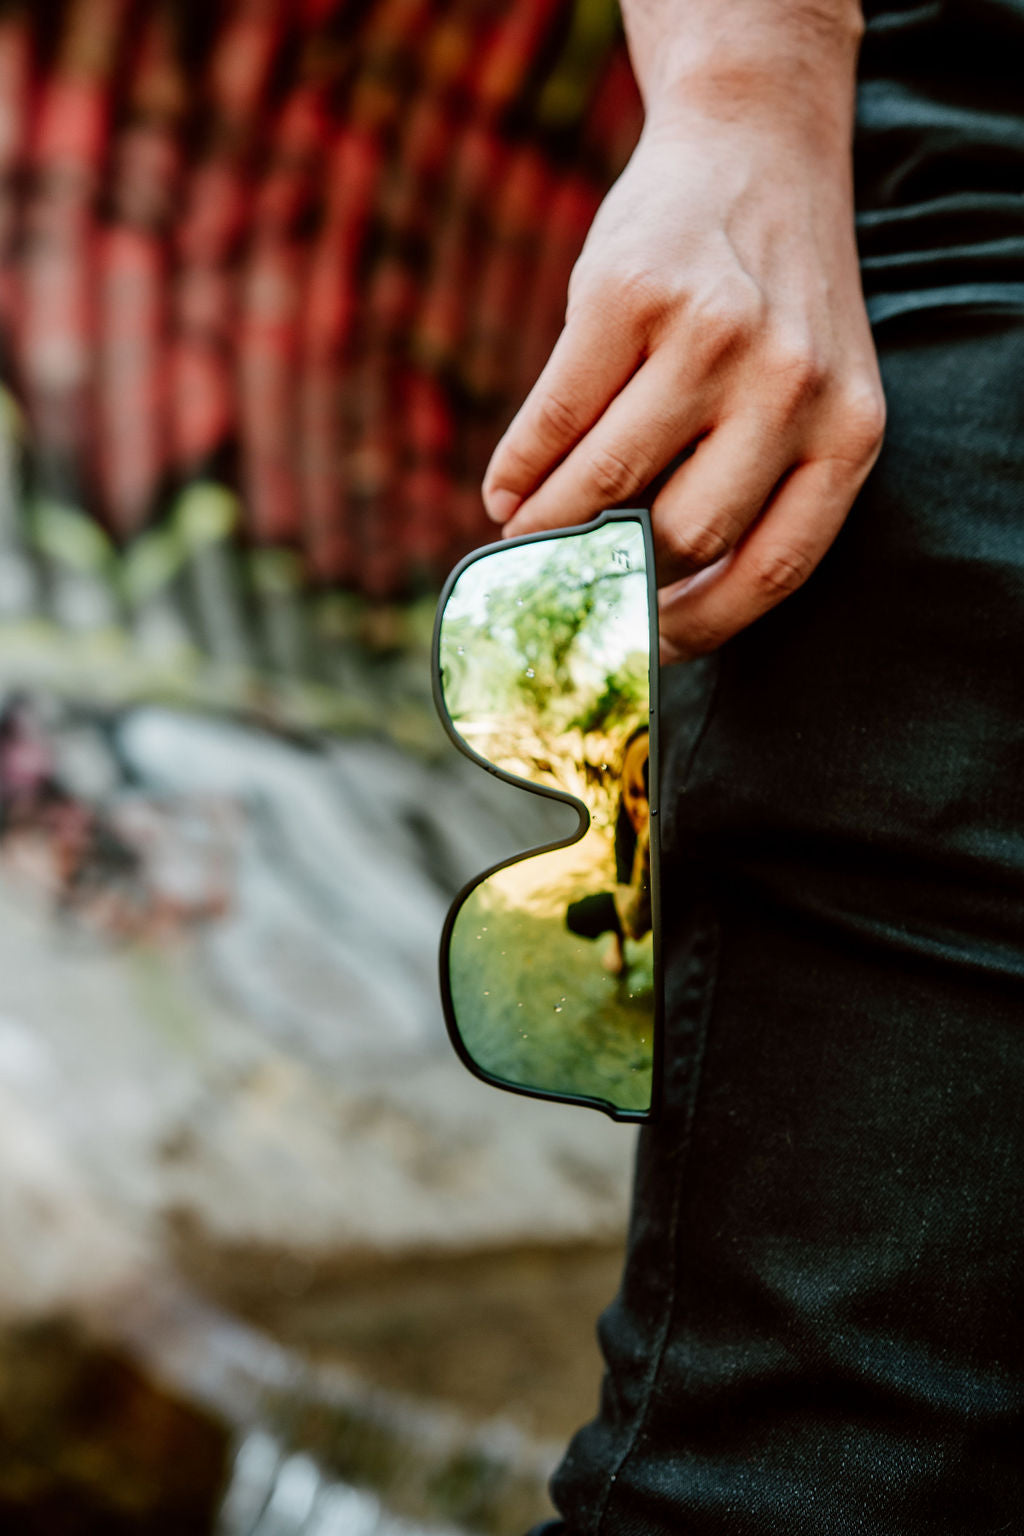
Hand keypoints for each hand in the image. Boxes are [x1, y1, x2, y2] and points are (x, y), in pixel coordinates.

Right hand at [482, 55, 884, 661]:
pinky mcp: (629, 294)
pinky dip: (520, 468)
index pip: (774, 569)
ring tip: (524, 538)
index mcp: (849, 430)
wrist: (753, 148)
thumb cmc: (769, 304)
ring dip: (549, 528)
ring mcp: (709, 336)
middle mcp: (790, 385)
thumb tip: (645, 602)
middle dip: (613, 577)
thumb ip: (758, 485)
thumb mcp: (809, 394)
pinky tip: (508, 489)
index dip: (698, 626)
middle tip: (570, 587)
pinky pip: (556, 416)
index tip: (643, 647)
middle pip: (684, 534)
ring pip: (607, 483)